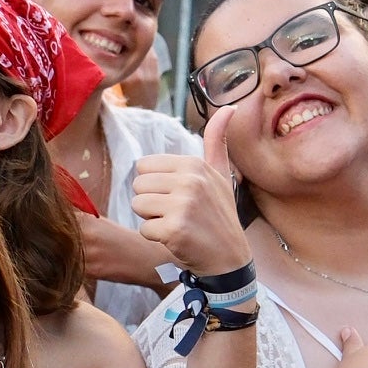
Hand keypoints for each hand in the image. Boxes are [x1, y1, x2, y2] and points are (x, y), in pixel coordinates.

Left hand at [129, 98, 251, 279]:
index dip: (156, 185)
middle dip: (152, 203)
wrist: (230, 259)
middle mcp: (190, 181)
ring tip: (177, 225)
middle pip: (138, 185)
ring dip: (152, 220)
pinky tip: (178, 240)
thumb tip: (229, 108)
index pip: (144, 166)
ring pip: (138, 206)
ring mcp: (183, 205)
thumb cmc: (220, 215)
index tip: (179, 197)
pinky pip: (144, 229)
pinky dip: (156, 239)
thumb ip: (217, 140)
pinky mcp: (175, 230)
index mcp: (195, 164)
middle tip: (178, 214)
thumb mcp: (222, 174)